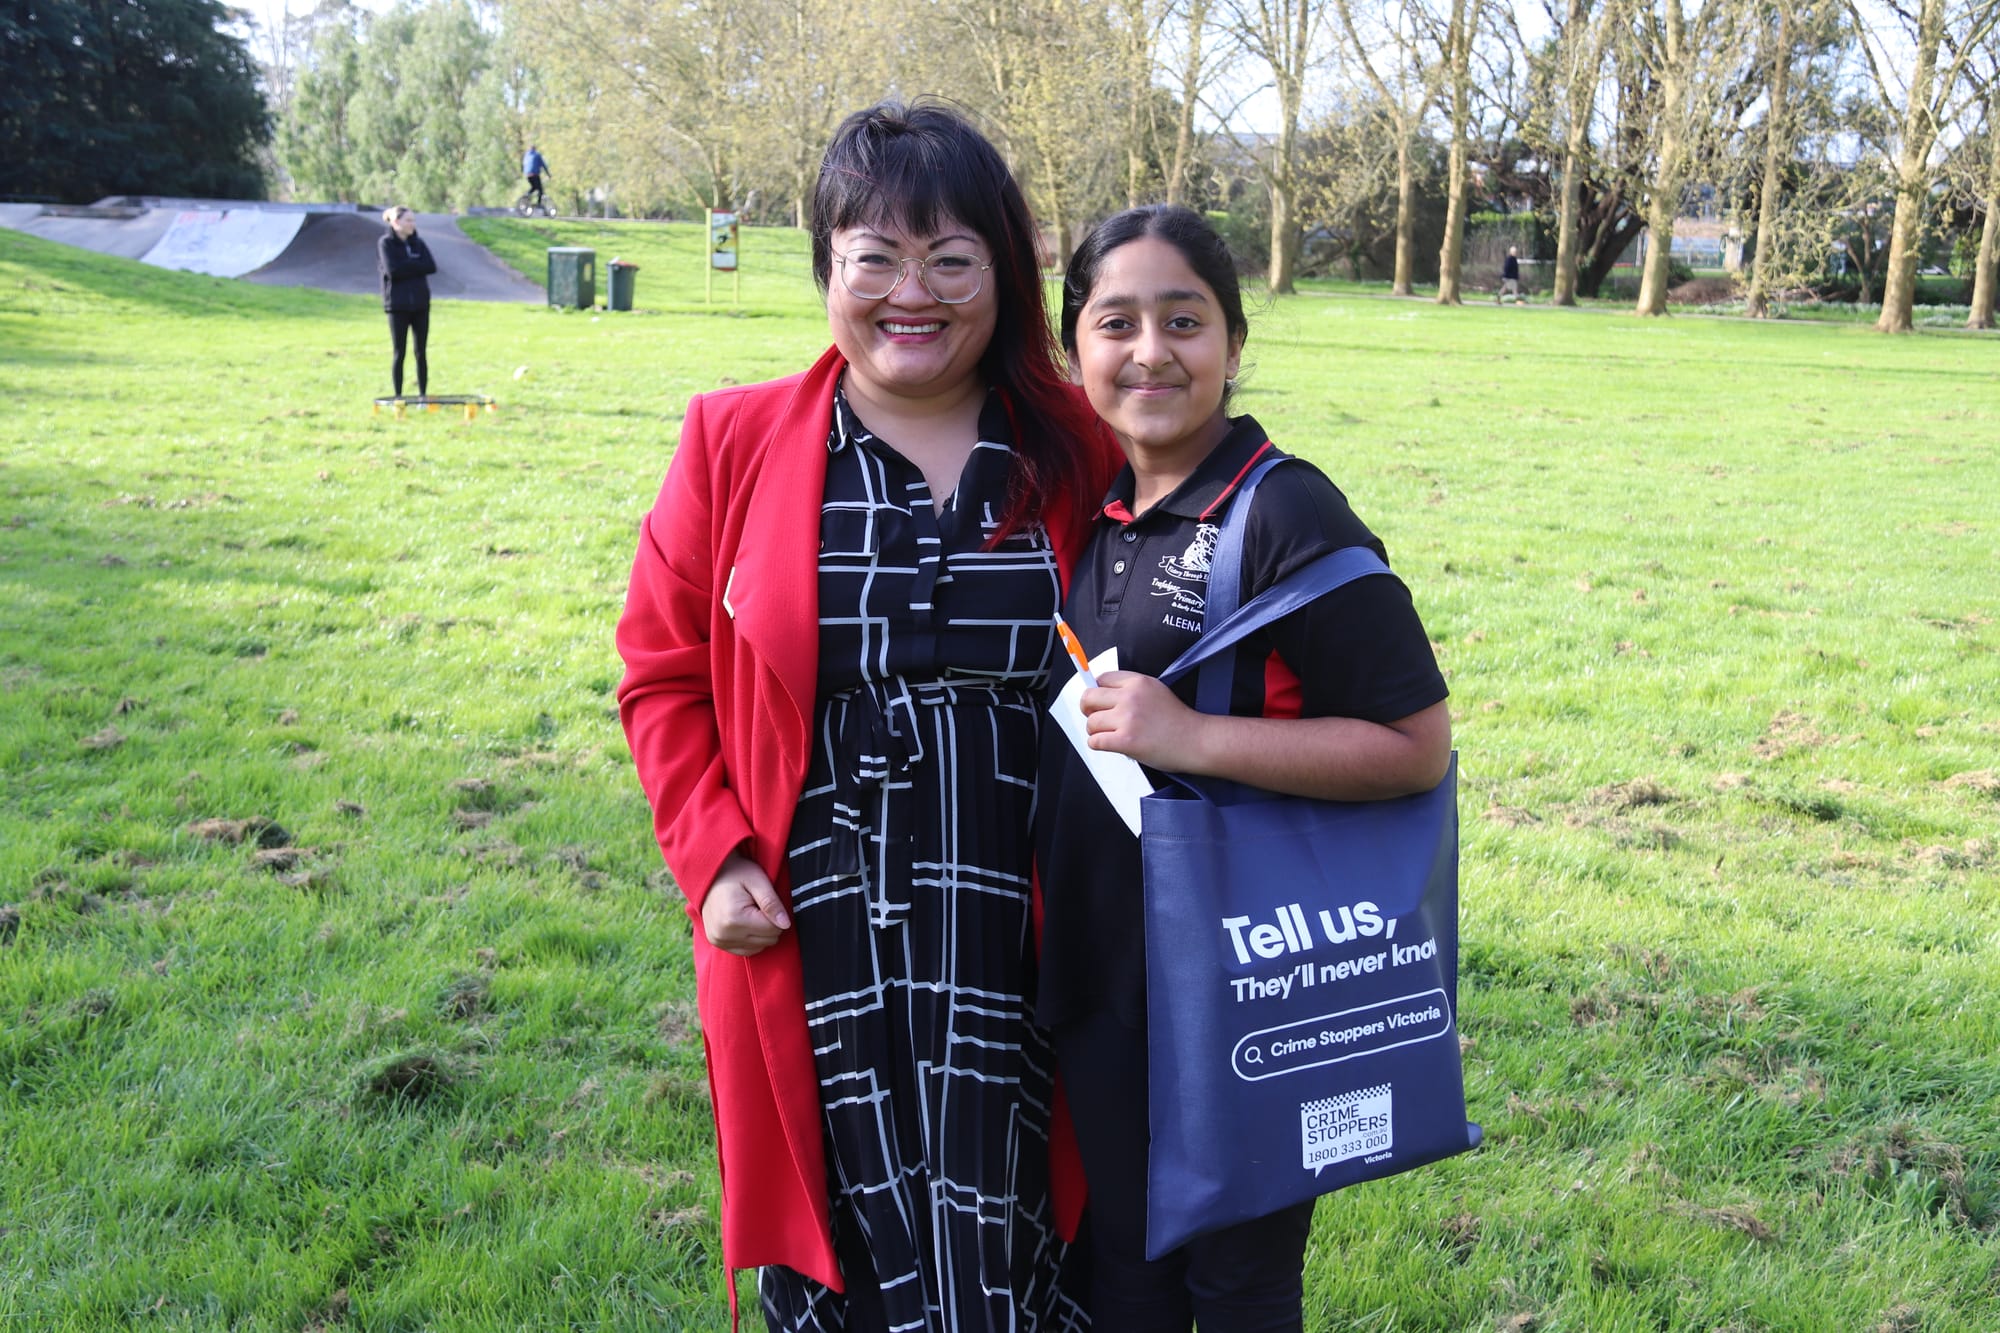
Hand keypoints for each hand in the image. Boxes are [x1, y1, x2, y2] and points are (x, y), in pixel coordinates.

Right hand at [700, 850, 791, 955]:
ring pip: (759, 947)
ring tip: (749, 912)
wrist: (710, 875)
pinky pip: (747, 950)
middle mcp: (724, 934)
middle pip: (767, 940)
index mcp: (734, 918)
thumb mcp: (757, 880)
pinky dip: (751, 938)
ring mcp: (720, 941)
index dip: (776, 915)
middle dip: (769, 923)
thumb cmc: (735, 873)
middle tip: (757, 906)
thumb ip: (772, 903)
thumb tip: (786, 924)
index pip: (773, 930)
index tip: (765, 902)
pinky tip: (745, 922)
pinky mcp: (718, 943)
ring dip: (760, 932)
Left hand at [1081, 670, 1207, 771]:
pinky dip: (1098, 745)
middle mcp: (1130, 697)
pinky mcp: (1126, 740)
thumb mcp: (1156, 692)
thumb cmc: (1178, 721)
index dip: (1097, 692)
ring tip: (1110, 735)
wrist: (1197, 740)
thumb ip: (1131, 691)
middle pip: (1089, 698)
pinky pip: (1095, 741)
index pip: (1101, 679)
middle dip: (1088, 710)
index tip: (1098, 702)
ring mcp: (1127, 718)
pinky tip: (1110, 745)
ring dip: (1096, 731)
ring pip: (1091, 722)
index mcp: (1138, 682)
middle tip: (1096, 719)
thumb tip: (1101, 697)